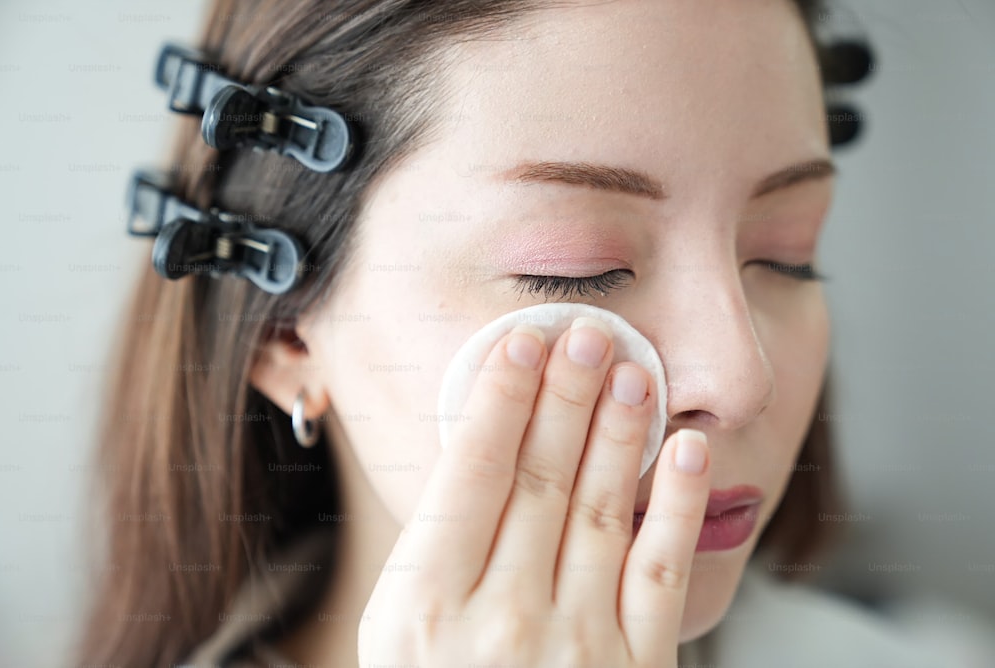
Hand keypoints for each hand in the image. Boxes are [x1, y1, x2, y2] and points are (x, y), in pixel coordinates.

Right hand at [358, 317, 710, 666]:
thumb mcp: (400, 633)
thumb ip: (438, 549)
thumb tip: (482, 443)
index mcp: (425, 606)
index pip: (473, 474)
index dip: (500, 398)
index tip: (522, 341)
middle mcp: (498, 622)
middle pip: (539, 480)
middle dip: (566, 397)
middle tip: (588, 334)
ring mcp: (572, 649)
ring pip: (600, 512)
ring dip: (621, 434)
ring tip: (636, 370)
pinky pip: (660, 575)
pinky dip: (676, 506)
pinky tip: (687, 451)